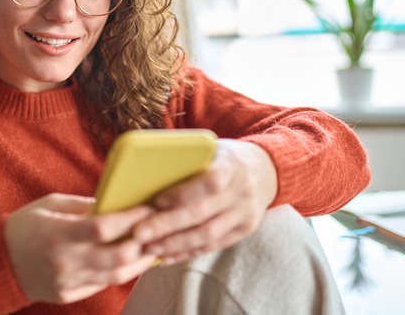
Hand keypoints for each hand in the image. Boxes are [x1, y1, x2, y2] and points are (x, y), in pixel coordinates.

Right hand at [4, 193, 157, 304]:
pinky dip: (118, 272)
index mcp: (58, 233)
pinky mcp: (68, 294)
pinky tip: (129, 262)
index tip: (148, 208)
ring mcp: (67, 281)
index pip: (103, 227)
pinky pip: (101, 285)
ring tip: (151, 249)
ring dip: (139, 262)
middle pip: (117, 257)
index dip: (131, 218)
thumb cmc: (24, 227)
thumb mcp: (50, 205)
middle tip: (156, 230)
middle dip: (143, 243)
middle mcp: (64, 260)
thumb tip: (116, 203)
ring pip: (115, 276)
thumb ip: (83, 206)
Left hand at [132, 139, 277, 264]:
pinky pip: (213, 246)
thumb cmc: (224, 157)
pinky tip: (166, 256)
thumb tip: (146, 172)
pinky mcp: (244, 231)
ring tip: (148, 248)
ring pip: (207, 236)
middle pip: (203, 215)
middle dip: (168, 226)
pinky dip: (187, 252)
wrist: (265, 170)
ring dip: (174, 245)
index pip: (209, 183)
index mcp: (232, 166)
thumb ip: (187, 159)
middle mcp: (242, 193)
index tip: (157, 201)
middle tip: (139, 233)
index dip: (183, 194)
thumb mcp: (211, 148)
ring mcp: (245, 215)